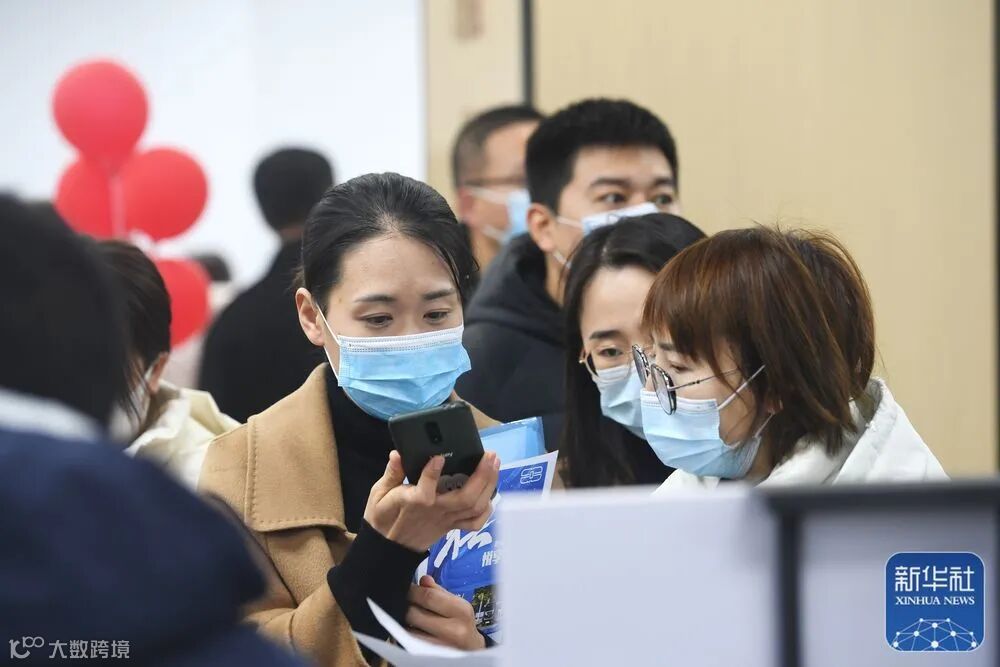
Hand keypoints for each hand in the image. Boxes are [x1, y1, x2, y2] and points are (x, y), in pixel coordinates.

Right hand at [364, 450, 498, 551]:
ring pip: (473, 507)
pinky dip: (486, 510)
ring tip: (495, 465)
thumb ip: (391, 473)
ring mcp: (446, 520)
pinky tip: (490, 494)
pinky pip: (474, 523)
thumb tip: (398, 454)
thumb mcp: (379, 493)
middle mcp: (435, 511)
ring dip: (489, 486)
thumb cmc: (384, 516)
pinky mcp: (451, 526)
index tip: (439, 457)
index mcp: (413, 501)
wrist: (388, 548)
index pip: (425, 490)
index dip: (432, 473)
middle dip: (481, 476)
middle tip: (490, 455)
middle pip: (464, 498)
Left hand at [406, 575, 485, 649]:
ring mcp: (441, 646)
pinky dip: (407, 633)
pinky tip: (411, 629)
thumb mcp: (456, 603)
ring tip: (410, 616)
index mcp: (461, 611)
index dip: (413, 591)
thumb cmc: (462, 622)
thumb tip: (423, 580)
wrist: (470, 647)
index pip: (429, 596)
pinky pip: (410, 643)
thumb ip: (438, 591)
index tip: (408, 588)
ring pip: (410, 630)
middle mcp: (454, 630)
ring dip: (405, 621)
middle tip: (406, 602)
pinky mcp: (431, 655)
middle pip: (415, 614)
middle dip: (407, 605)